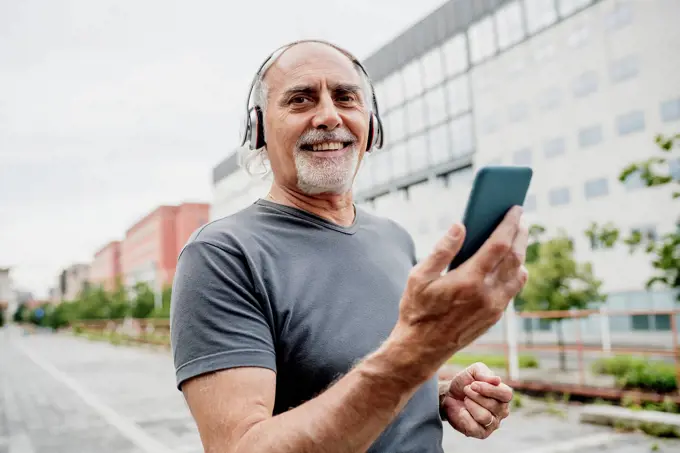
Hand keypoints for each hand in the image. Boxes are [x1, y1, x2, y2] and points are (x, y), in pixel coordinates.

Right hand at [391, 206, 528, 380]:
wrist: (421, 348)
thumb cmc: (417, 309)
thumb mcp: (419, 276)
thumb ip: (442, 250)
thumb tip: (460, 225)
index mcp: (468, 280)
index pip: (499, 245)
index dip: (509, 224)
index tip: (514, 209)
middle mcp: (487, 294)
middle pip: (514, 257)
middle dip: (520, 234)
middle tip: (520, 219)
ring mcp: (494, 307)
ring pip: (518, 273)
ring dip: (521, 252)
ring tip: (517, 236)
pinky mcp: (495, 316)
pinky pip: (513, 288)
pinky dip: (517, 271)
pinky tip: (512, 262)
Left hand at [441, 363, 512, 438]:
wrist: (448, 395)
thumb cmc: (464, 383)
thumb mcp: (473, 371)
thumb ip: (484, 372)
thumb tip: (497, 380)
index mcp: (503, 395)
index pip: (506, 394)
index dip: (489, 389)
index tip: (473, 384)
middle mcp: (502, 411)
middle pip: (493, 405)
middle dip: (475, 395)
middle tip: (466, 390)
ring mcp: (493, 424)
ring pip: (484, 417)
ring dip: (470, 405)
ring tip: (465, 400)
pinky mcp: (481, 433)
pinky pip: (474, 427)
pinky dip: (464, 416)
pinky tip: (462, 411)